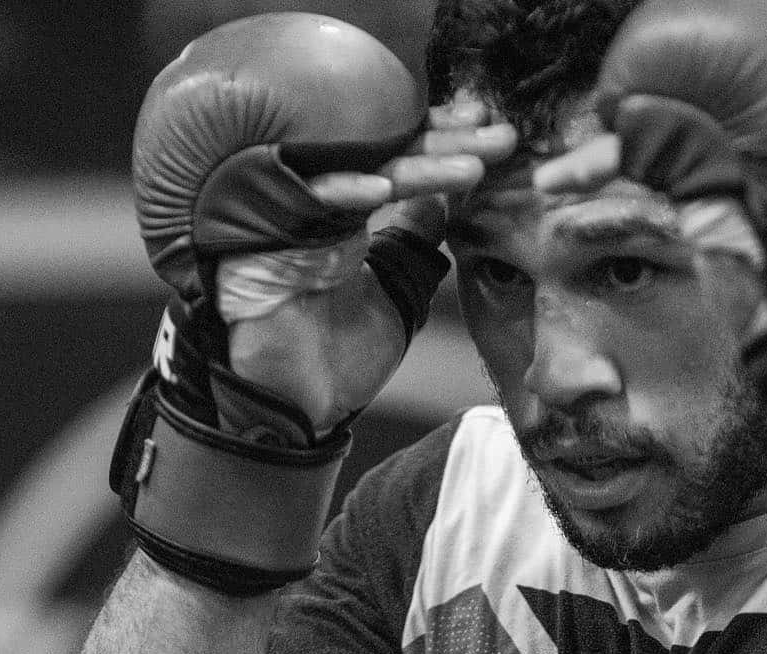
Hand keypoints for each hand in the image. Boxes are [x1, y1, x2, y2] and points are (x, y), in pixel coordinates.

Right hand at [226, 98, 516, 431]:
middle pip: (387, 153)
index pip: (402, 160)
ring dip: (418, 164)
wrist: (299, 404)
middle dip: (447, 143)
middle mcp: (320, 199)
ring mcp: (293, 209)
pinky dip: (348, 190)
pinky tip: (392, 186)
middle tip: (501, 135)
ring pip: (359, 169)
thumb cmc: (342, 359)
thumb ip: (415, 245)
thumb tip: (442, 202)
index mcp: (349, 211)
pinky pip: (308, 197)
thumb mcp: (397, 293)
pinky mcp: (265, 227)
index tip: (498, 142)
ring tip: (474, 166)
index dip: (448, 148)